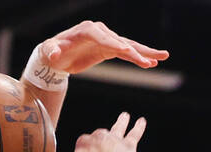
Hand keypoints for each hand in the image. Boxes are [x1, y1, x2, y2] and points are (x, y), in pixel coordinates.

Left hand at [40, 20, 168, 74]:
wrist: (57, 55)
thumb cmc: (52, 52)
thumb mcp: (49, 51)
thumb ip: (52, 51)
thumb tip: (55, 54)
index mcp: (87, 30)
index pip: (103, 36)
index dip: (114, 44)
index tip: (126, 52)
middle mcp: (100, 32)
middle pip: (120, 41)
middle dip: (134, 51)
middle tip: (149, 61)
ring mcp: (106, 40)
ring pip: (128, 46)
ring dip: (144, 53)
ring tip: (161, 58)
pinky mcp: (109, 49)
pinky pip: (127, 53)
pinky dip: (139, 57)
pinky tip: (152, 62)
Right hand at [63, 112, 145, 151]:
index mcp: (83, 142)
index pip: (85, 144)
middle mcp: (99, 137)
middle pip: (101, 136)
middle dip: (102, 142)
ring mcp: (114, 139)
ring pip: (118, 128)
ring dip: (122, 122)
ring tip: (125, 116)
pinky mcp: (128, 145)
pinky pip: (134, 133)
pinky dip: (139, 127)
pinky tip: (142, 121)